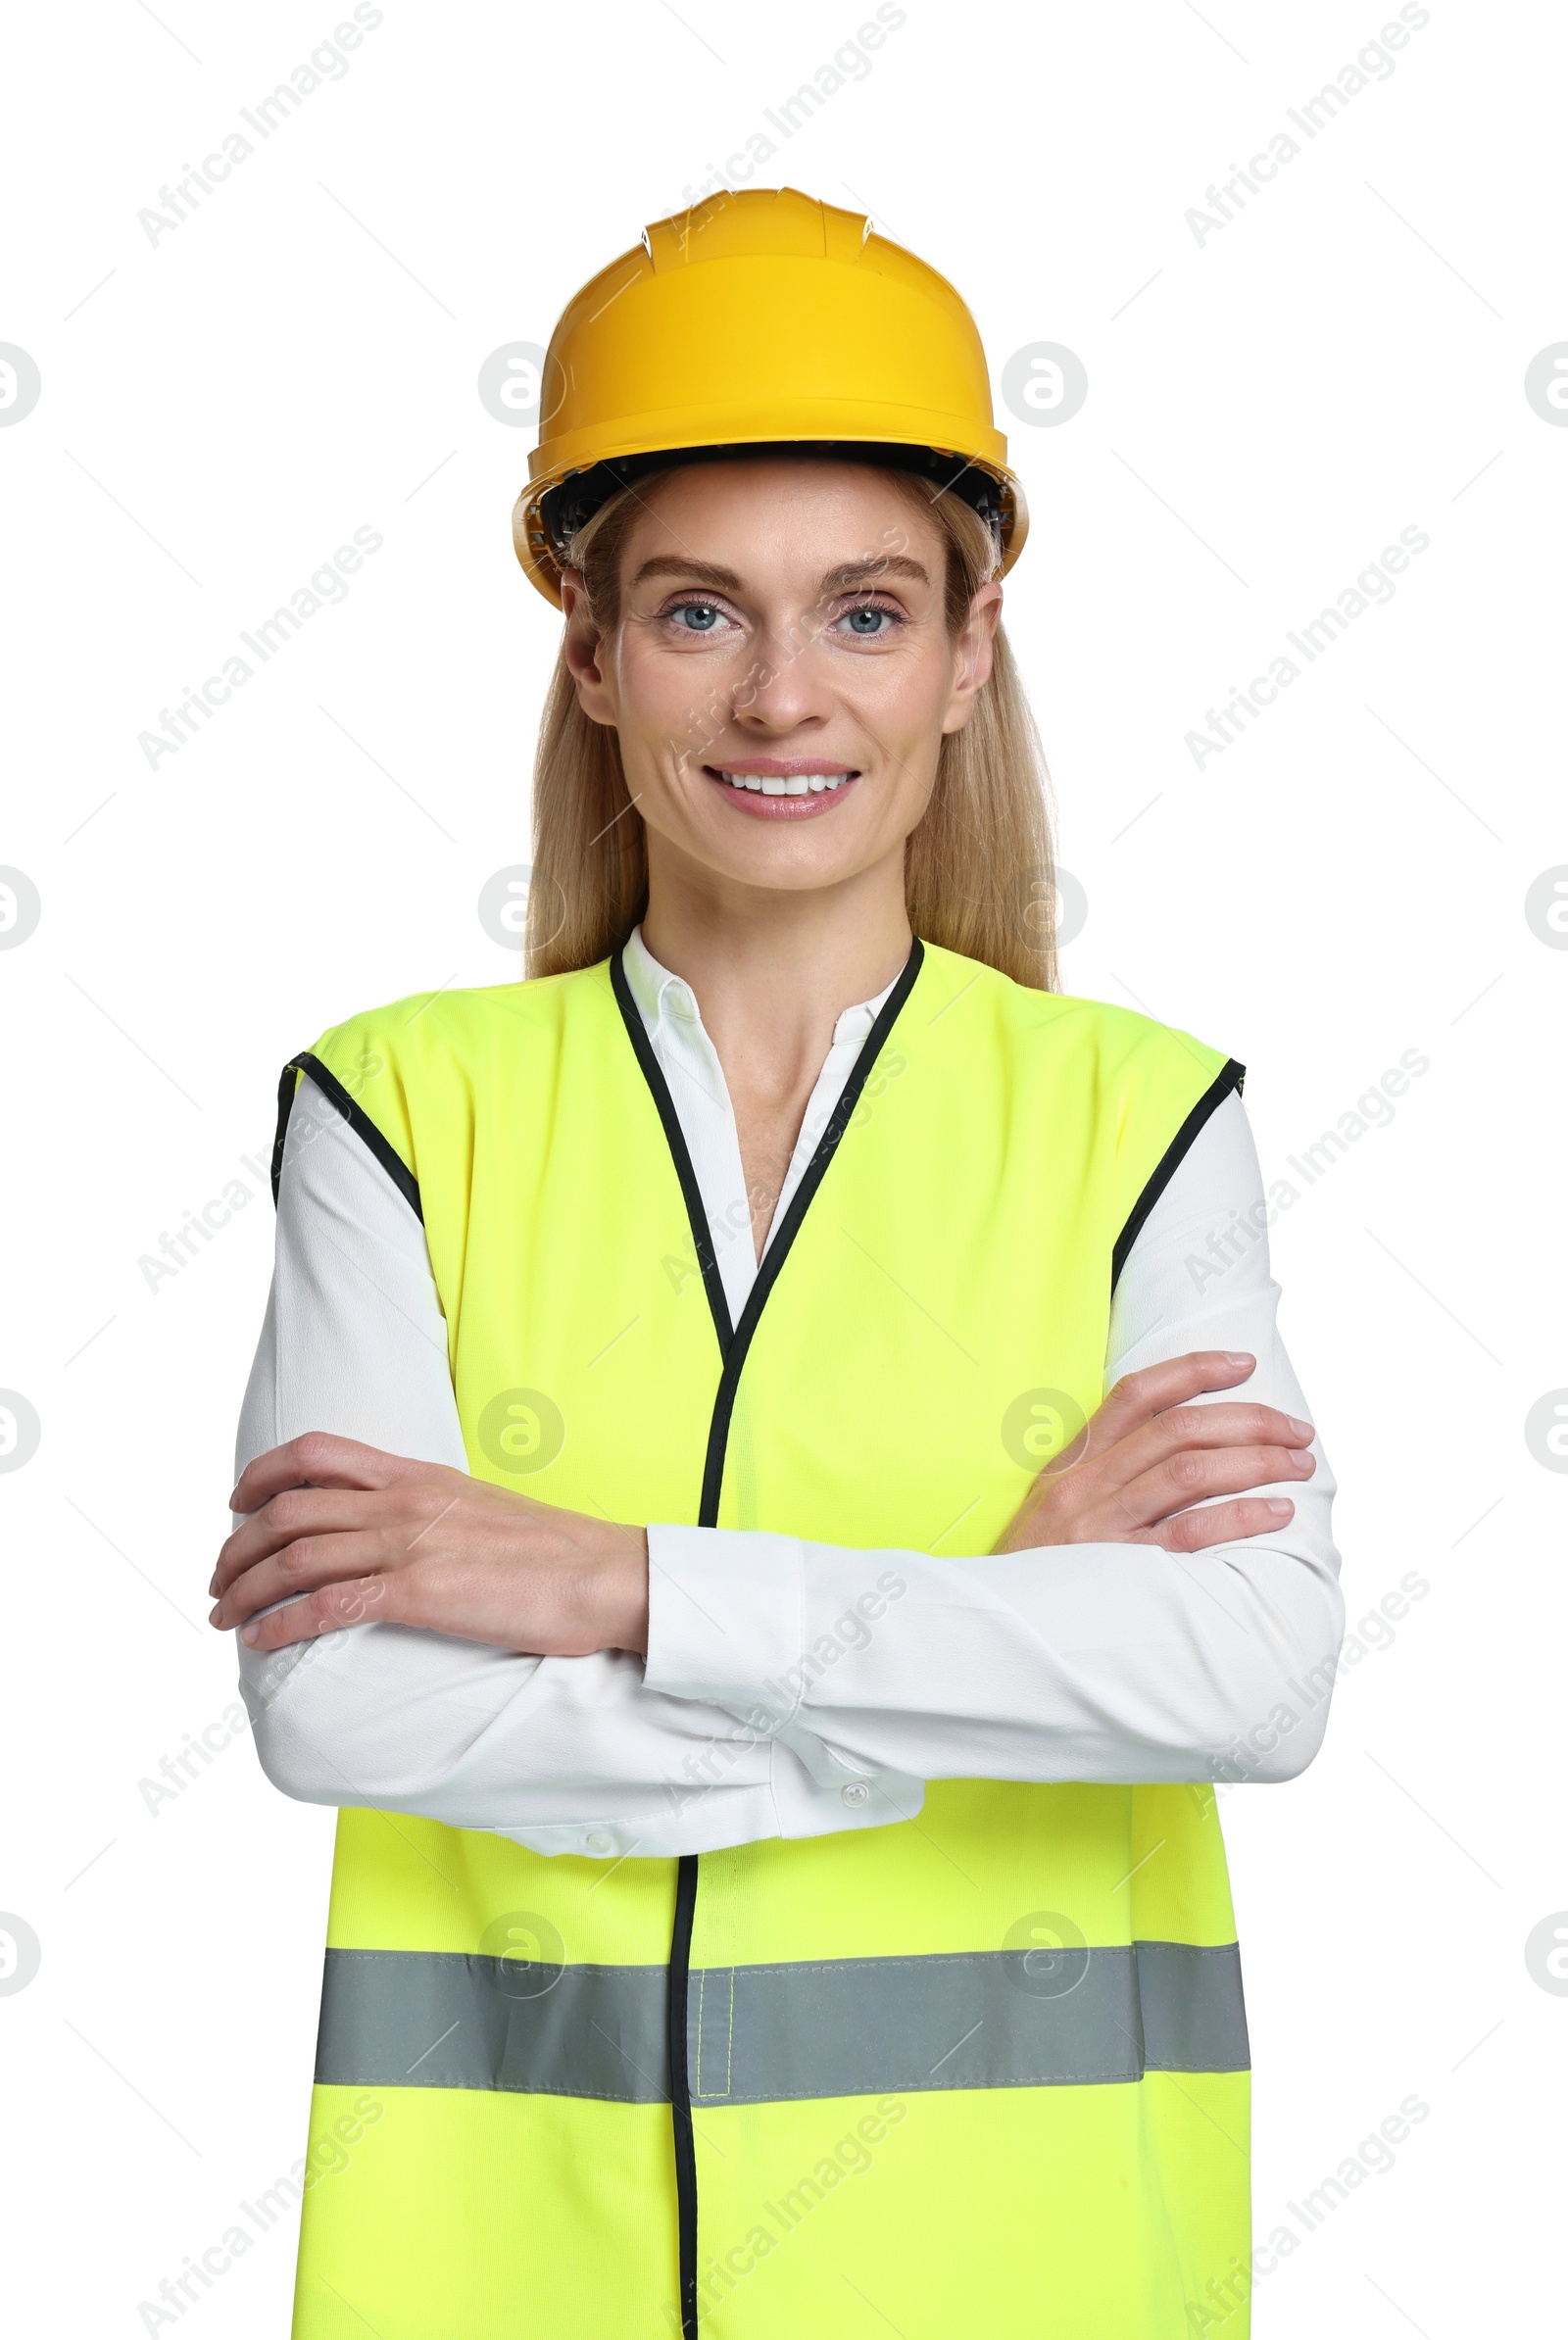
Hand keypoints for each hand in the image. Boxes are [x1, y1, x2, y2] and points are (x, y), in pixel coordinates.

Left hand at [209, 1433, 648, 1656]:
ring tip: (224, 1617)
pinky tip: (261, 1641)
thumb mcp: (480, 1508)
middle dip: (236, 1546)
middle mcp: (403, 1502)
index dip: (262, 1475)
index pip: (317, 1453)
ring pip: (294, 1558)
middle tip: (218, 1580)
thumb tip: (396, 1534)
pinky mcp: (420, 1594)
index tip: (237, 1504)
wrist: (605, 1575)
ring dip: (244, 1590)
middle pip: (287, 1510)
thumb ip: (431, 1510)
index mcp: (419, 1474)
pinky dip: (281, 1624)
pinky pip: (327, 1606)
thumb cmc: (555, 1552)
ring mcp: (409, 1545)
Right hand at [994, 1350, 1314, 1555]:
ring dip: (1255, 1462)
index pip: (1137, 1394)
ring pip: (1189, 1472)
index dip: (1195, 1369)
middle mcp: (1085, 1483)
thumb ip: (1106, 1473)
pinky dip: (1239, 1517)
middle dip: (1249, 1421)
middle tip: (1298, 1433)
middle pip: (1179, 1428)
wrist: (999, 1628)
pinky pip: (1189, 1534)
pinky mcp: (1118, 1571)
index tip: (1243, 1363)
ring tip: (1298, 1467)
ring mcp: (1100, 1525)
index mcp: (1073, 1460)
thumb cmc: (1039, 1568)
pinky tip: (1275, 1512)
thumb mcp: (1056, 1505)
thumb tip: (1183, 1446)